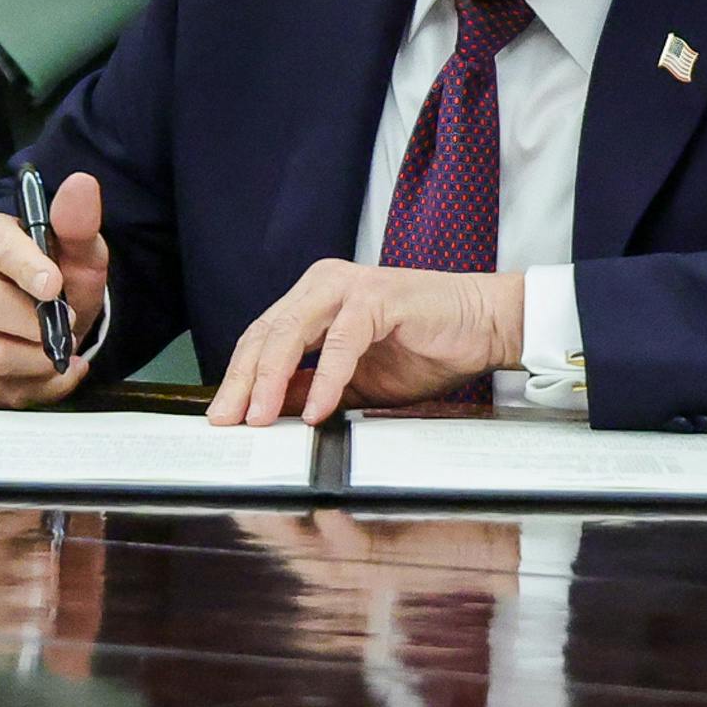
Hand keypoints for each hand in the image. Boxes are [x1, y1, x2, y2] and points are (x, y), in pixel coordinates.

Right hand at [0, 174, 108, 406]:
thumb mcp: (76, 248)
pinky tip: (49, 373)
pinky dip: (33, 390)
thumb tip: (82, 184)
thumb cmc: (56, 272)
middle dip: (41, 326)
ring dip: (43, 363)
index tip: (55, 286)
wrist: (40, 310)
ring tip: (62, 350)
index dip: (27, 268)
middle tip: (68, 325)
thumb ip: (78, 223)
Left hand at [208, 262, 523, 428]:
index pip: (261, 339)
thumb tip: (269, 411)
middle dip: (243, 382)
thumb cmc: (426, 348)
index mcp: (313, 300)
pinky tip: (316, 410)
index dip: (238, 379)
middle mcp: (323, 285)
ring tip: (260, 419)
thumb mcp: (356, 381)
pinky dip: (325, 378)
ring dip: (272, 379)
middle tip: (227, 422)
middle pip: (265, 334)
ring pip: (291, 333)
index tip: (223, 418)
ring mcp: (348, 287)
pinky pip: (339, 342)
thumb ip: (312, 388)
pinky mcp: (376, 296)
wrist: (484, 325)